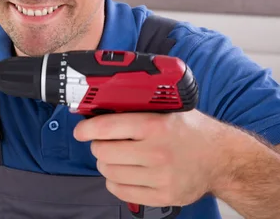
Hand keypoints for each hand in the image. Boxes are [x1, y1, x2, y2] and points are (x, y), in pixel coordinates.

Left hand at [73, 110, 227, 207]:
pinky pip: (121, 191)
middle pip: (103, 152)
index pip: (107, 127)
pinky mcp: (163, 196)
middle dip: (98, 146)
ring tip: (117, 158)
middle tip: (105, 143)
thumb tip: (98, 109)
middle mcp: (157, 152)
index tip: (80, 131)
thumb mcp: (166, 110)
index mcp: (155, 125)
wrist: (223, 159)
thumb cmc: (191, 131)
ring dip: (106, 165)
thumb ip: (136, 109)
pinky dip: (115, 182)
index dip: (86, 129)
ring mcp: (160, 177)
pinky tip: (125, 173)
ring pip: (109, 173)